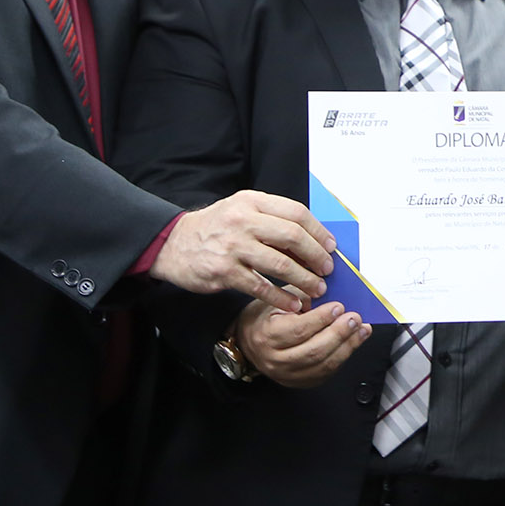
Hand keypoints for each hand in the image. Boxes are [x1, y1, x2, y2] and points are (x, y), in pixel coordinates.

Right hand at [151, 191, 335, 311]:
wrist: (173, 244)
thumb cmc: (216, 228)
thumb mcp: (242, 210)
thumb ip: (273, 218)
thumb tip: (314, 237)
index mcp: (252, 201)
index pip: (296, 213)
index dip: (319, 231)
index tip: (331, 247)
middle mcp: (242, 220)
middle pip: (292, 236)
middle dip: (316, 255)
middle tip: (327, 270)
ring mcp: (232, 246)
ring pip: (280, 264)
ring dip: (304, 279)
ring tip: (316, 288)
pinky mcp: (224, 272)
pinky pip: (261, 286)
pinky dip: (281, 297)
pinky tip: (293, 304)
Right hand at [235, 298, 370, 388]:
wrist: (250, 342)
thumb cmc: (266, 317)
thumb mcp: (278, 300)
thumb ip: (303, 297)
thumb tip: (332, 294)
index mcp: (267, 335)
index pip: (299, 330)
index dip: (322, 319)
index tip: (339, 306)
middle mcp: (276, 359)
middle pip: (314, 350)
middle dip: (339, 333)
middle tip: (355, 318)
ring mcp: (288, 374)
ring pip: (323, 364)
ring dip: (347, 346)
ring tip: (361, 329)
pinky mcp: (300, 382)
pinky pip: (326, 372)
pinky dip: (344, 356)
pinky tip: (354, 342)